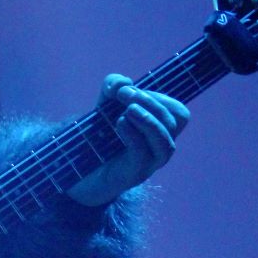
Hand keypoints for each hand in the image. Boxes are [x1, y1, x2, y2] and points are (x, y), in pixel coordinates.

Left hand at [67, 74, 189, 206]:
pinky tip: (119, 124)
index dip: (160, 97)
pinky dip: (133, 135)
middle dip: (149, 101)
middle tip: (123, 94)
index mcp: (160, 131)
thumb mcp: (105, 104)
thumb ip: (113, 87)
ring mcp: (149, 164)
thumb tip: (122, 82)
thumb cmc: (99, 137)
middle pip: (172, 123)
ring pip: (165, 143)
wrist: (79, 171)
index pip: (178, 114)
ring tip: (127, 110)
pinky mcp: (133, 174)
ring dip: (148, 121)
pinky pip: (142, 155)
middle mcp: (159, 148)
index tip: (132, 90)